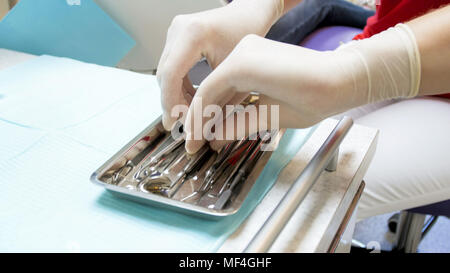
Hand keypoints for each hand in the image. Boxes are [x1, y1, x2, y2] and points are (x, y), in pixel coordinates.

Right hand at [157, 0, 282, 130]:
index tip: (173, 123)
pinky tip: (191, 97)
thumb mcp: (233, 67)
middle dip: (172, 101)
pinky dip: (180, 83)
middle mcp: (178, 29)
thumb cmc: (248, 33)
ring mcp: (175, 31)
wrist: (250, 11)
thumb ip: (214, 95)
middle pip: (165, 74)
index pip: (170, 75)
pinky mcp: (177, 35)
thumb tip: (200, 125)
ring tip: (187, 113)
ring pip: (166, 71)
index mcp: (192, 34)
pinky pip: (173, 65)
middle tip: (179, 124)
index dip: (170, 102)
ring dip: (175, 94)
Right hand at [185, 21, 424, 153]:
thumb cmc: (317, 97)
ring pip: (223, 85)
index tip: (192, 141)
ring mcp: (251, 51)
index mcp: (242, 63)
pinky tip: (226, 119)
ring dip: (216, 110)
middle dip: (202, 117)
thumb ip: (239, 124)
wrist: (342, 79)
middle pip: (212, 88)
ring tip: (210, 136)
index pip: (207, 94)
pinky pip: (236, 80)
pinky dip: (230, 100)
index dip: (196, 121)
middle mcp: (243, 51)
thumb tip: (216, 136)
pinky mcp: (259, 57)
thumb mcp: (274, 117)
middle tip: (196, 141)